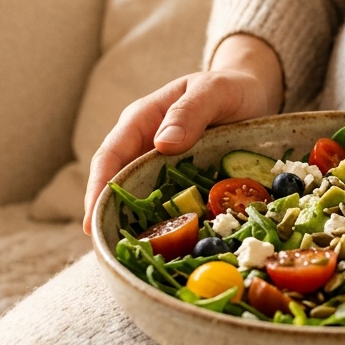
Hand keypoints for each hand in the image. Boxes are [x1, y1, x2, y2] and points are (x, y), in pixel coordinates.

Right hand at [83, 37, 281, 234]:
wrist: (253, 93)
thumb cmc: (231, 87)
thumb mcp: (215, 91)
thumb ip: (191, 111)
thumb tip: (163, 143)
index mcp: (142, 119)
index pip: (110, 155)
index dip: (98, 188)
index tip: (90, 220)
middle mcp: (145, 144)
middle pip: (118, 183)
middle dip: (110, 215)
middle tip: (109, 250)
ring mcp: (162, 165)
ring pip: (141, 197)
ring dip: (137, 224)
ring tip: (135, 256)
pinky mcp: (182, 180)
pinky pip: (168, 204)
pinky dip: (166, 223)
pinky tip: (170, 246)